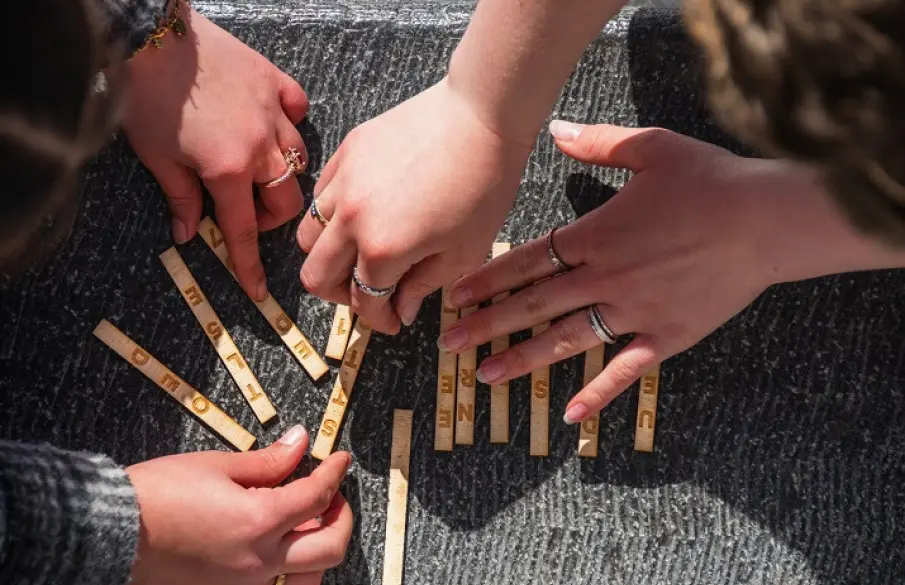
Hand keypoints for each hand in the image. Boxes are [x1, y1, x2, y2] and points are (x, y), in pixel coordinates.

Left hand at [120, 8, 308, 300]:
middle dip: (268, 216)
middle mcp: (260, 146)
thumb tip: (189, 233)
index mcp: (228, 170)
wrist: (154, 36)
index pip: (244, 230)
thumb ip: (181, 198)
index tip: (258, 291)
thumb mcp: (156, 157)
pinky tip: (272, 124)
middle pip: (286, 200)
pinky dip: (291, 122)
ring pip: (298, 159)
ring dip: (281, 174)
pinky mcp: (274, 82)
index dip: (250, 265)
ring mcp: (272, 112)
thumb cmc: (147, 97)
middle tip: (243, 211)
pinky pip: (298, 109)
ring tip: (258, 171)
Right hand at [126, 425, 352, 584]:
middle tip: (333, 494)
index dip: (334, 473)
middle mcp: (259, 560)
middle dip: (342, 517)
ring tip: (311, 519)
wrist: (112, 532)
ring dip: (320, 545)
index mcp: (259, 522)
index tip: (340, 460)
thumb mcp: (217, 465)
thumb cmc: (158, 494)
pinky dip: (290, 560)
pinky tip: (280, 537)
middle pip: (330, 547)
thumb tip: (300, 443)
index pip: (317, 495)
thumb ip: (268, 460)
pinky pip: (276, 579)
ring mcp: (244, 582)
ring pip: (308, 574)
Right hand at [297, 78, 532, 333]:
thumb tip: (399, 310)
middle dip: (341, 297)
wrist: (480, 115)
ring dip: (330, 256)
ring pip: (308, 236)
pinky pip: (320, 195)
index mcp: (383, 248)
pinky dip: (333, 216)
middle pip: (316, 276)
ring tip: (360, 254)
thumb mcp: (464, 251)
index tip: (393, 320)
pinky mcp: (346, 152)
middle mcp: (351, 218)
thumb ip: (422, 285)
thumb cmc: (483, 184)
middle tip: (370, 293)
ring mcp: (343, 182)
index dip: (379, 320)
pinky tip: (364, 215)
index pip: (364, 301)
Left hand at [439, 122, 825, 423]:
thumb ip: (596, 144)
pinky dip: (598, 394)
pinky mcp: (666, 336)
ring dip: (523, 359)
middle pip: (533, 304)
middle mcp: (605, 277)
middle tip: (448, 344)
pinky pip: (624, 371)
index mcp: (595, 235)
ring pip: (566, 340)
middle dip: (486, 325)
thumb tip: (557, 129)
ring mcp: (634, 311)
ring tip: (485, 376)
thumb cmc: (711, 180)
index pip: (527, 261)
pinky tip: (570, 415)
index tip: (454, 296)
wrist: (768, 219)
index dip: (487, 279)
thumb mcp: (651, 148)